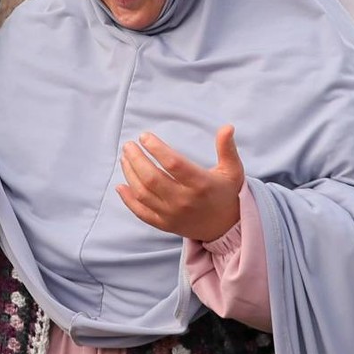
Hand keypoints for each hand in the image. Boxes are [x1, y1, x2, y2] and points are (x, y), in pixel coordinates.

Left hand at [116, 126, 244, 242]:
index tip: (144, 136)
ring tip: (124, 158)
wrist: (226, 227)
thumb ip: (227, 148)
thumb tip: (227, 127)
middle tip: (128, 145)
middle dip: (136, 159)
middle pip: (152, 178)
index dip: (156, 148)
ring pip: (143, 193)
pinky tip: (121, 186)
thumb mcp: (233, 170)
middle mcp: (185, 200)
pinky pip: (141, 212)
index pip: (173, 164)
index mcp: (201, 184)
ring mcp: (173, 214)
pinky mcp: (165, 224)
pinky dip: (128, 200)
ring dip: (129, 174)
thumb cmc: (226, 193)